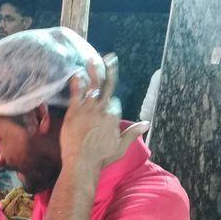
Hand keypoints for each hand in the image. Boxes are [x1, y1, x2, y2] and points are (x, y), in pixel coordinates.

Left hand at [59, 55, 147, 171]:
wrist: (82, 162)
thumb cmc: (101, 157)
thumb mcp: (121, 145)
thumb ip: (133, 132)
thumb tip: (147, 124)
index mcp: (114, 115)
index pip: (114, 100)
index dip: (111, 98)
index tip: (108, 95)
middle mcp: (103, 108)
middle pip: (107, 85)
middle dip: (109, 70)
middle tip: (109, 57)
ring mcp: (88, 109)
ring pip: (92, 85)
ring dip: (94, 70)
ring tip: (93, 58)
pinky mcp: (74, 112)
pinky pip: (76, 93)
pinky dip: (78, 82)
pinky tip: (77, 73)